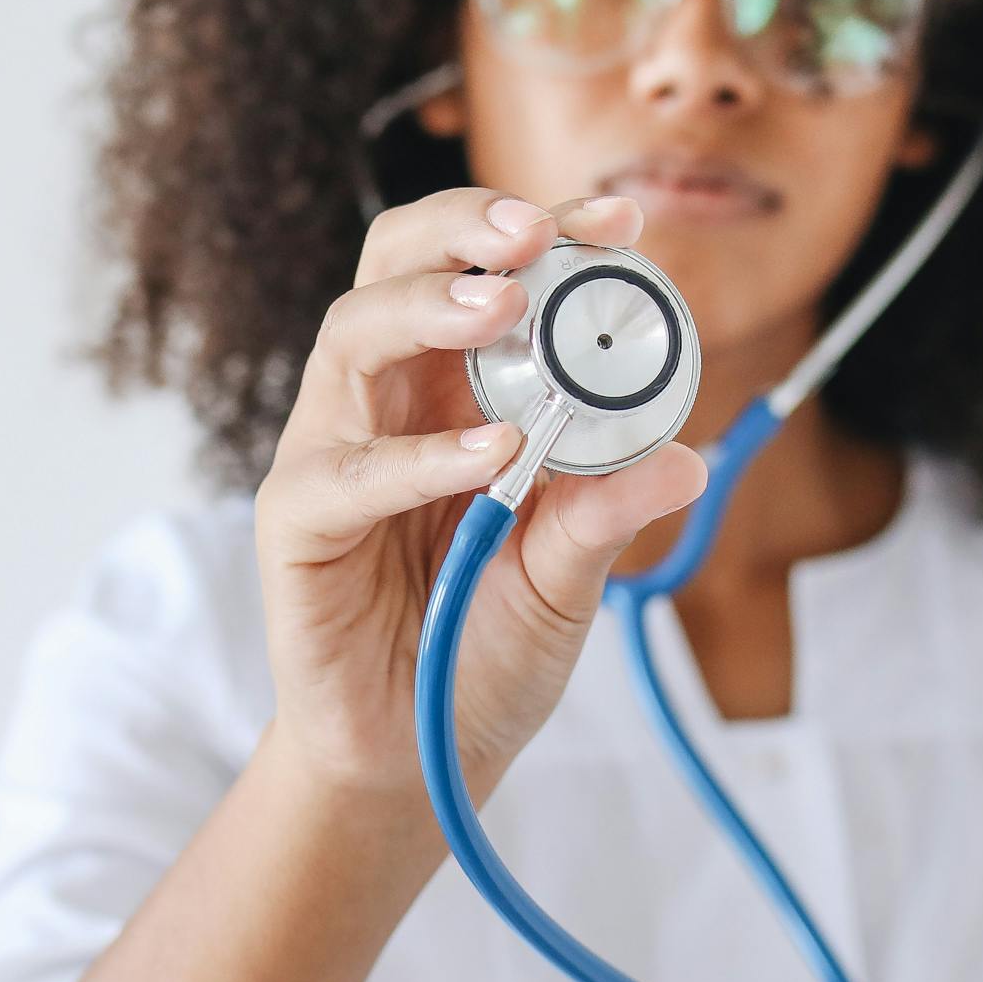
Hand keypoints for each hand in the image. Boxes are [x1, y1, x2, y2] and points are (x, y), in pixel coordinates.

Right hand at [253, 186, 706, 802]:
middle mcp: (385, 401)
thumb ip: (607, 514)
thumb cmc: (482, 648)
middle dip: (463, 227)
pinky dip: (418, 455)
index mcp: (454, 389)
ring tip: (506, 305)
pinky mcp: (296, 522)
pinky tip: (490, 453)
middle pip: (395, 263)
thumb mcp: (569, 578)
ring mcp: (332, 453)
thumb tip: (686, 461)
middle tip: (536, 235)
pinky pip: (345, 471)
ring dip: (430, 306)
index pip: (485, 271)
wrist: (416, 759)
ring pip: (352, 334)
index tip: (622, 221)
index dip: (546, 230)